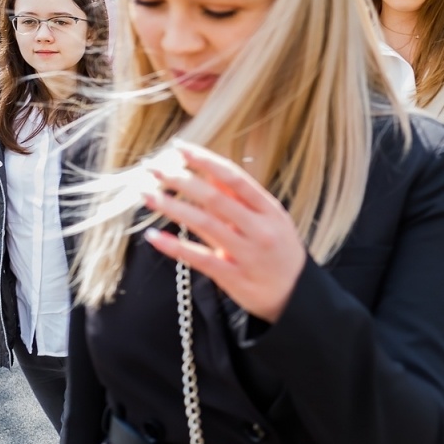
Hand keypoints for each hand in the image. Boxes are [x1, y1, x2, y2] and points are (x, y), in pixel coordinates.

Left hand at [142, 142, 307, 323]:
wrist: (297, 295)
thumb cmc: (280, 252)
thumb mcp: (271, 220)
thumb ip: (241, 199)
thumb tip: (211, 170)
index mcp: (269, 210)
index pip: (235, 178)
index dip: (205, 161)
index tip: (179, 148)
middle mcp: (260, 229)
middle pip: (216, 198)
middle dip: (181, 180)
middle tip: (153, 169)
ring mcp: (247, 254)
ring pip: (205, 225)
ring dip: (172, 207)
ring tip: (146, 194)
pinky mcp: (233, 277)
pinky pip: (200, 259)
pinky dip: (175, 247)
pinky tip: (154, 237)